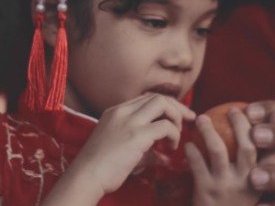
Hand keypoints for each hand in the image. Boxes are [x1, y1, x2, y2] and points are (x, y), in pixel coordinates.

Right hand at [68, 93, 195, 196]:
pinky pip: (165, 126)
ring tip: (177, 135)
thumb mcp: (116, 146)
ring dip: (176, 118)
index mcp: (115, 111)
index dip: (164, 106)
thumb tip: (155, 155)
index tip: (174, 117)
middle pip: (157, 97)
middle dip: (177, 107)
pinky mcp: (137, 135)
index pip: (146, 98)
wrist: (86, 176)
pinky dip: (173, 134)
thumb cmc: (99, 168)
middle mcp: (122, 111)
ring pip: (163, 104)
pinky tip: (171, 147)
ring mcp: (129, 121)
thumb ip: (137, 144)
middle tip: (188, 119)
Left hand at [185, 107, 261, 205]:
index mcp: (264, 183)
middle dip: (241, 124)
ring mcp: (226, 188)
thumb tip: (256, 130)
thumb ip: (256, 167)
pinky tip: (189, 143)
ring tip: (203, 117)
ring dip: (209, 131)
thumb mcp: (252, 192)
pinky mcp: (205, 192)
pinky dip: (192, 151)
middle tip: (234, 110)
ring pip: (218, 151)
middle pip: (248, 147)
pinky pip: (197, 165)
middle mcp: (249, 185)